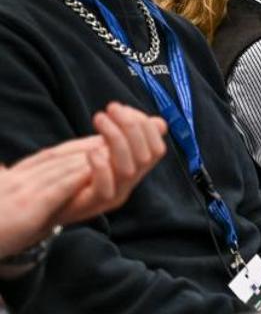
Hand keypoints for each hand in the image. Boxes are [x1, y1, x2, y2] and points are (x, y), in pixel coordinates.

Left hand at [0, 103, 165, 258]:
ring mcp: (113, 195)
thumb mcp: (103, 148)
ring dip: (116, 138)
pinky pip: (106, 188)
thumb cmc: (73, 173)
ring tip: (99, 119)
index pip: (156, 149)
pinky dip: (102, 166)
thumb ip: (127, 136)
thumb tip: (159, 122)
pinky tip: (91, 150)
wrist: (47, 205)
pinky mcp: (93, 204)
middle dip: (131, 126)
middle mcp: (129, 184)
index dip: (146, 127)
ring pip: (129, 169)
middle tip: (111, 108)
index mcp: (134, 170)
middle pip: (146, 156)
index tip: (123, 109)